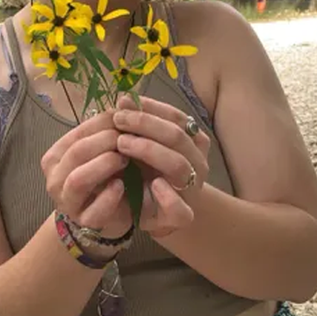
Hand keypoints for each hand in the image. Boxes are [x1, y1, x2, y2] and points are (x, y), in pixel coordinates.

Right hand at [40, 110, 130, 237]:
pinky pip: (95, 209)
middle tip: (129, 138)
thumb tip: (125, 102)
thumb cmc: (105, 177)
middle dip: (106, 141)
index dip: (103, 123)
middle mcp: (55, 178)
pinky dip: (110, 196)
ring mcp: (67, 202)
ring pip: (79, 179)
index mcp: (56, 156)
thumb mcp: (104, 151)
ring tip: (125, 159)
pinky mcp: (84, 221)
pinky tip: (122, 186)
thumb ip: (108, 130)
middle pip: (77, 152)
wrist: (107, 216)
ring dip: (104, 165)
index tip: (127, 118)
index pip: (78, 133)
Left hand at [114, 96, 210, 237]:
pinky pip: (180, 208)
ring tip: (122, 144)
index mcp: (193, 141)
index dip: (150, 108)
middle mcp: (197, 162)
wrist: (157, 211)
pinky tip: (154, 184)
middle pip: (176, 136)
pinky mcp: (181, 215)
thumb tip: (124, 100)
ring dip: (149, 150)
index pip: (176, 118)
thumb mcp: (144, 144)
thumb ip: (138, 125)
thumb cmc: (149, 171)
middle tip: (118, 120)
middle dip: (145, 124)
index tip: (124, 103)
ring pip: (179, 165)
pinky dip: (168, 196)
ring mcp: (192, 188)